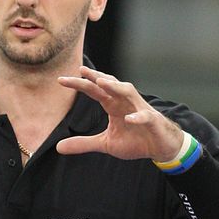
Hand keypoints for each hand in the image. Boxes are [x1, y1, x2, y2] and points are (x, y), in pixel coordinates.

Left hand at [56, 66, 181, 160]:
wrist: (161, 146)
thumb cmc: (135, 141)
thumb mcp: (105, 143)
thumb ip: (83, 143)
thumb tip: (58, 147)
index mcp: (113, 105)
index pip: (94, 91)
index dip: (79, 84)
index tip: (61, 80)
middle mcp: (125, 102)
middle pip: (109, 85)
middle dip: (94, 78)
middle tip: (79, 71)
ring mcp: (139, 109)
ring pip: (128, 92)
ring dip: (115, 86)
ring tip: (101, 83)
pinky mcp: (152, 121)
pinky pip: (144, 116)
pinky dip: (137, 116)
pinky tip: (129, 119)